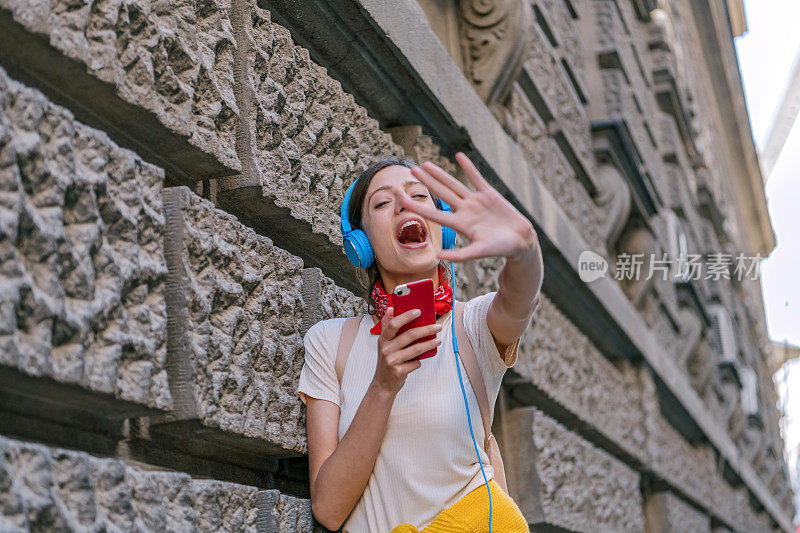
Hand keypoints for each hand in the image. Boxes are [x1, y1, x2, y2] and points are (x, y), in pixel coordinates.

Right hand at [372, 307, 442, 394]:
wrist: (382, 383)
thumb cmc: (387, 360)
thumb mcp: (384, 343)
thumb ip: (387, 326)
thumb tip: (390, 308)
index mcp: (383, 339)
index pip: (394, 324)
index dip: (406, 316)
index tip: (419, 311)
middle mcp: (386, 349)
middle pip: (410, 335)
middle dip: (426, 329)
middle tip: (437, 326)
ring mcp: (392, 361)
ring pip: (416, 349)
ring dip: (430, 344)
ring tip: (438, 340)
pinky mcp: (399, 371)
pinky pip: (416, 363)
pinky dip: (420, 361)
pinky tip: (421, 359)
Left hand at [402, 152, 538, 261]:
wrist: (520, 241)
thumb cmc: (500, 249)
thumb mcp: (479, 252)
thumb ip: (460, 255)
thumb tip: (438, 256)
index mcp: (460, 225)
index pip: (435, 214)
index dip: (419, 206)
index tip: (403, 199)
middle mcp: (465, 211)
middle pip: (442, 193)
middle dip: (427, 181)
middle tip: (412, 169)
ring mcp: (476, 202)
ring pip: (455, 184)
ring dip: (441, 174)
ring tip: (427, 164)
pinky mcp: (489, 194)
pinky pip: (476, 178)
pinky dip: (468, 167)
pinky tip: (458, 156)